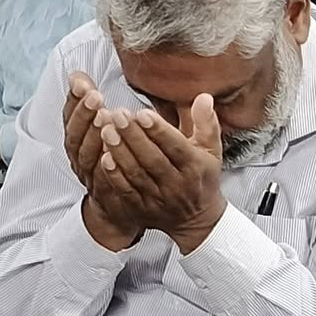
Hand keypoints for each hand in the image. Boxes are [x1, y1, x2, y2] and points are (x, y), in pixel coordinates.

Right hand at [63, 72, 142, 250]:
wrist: (118, 207)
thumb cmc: (110, 160)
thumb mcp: (98, 128)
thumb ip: (89, 103)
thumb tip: (77, 73)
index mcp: (76, 142)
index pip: (68, 119)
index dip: (73, 101)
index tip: (82, 82)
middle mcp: (79, 160)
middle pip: (74, 137)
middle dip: (82, 115)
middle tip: (95, 96)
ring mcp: (90, 179)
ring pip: (87, 158)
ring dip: (94, 137)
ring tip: (105, 117)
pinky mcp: (105, 196)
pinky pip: (103, 182)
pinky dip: (105, 168)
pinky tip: (112, 153)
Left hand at [96, 96, 226, 250]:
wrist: (196, 218)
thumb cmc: (201, 177)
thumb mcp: (211, 149)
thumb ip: (206, 122)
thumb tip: (204, 97)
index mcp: (194, 167)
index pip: (176, 147)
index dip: (159, 130)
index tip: (143, 113)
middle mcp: (177, 184)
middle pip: (152, 159)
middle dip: (134, 136)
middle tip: (117, 114)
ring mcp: (158, 199)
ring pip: (136, 174)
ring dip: (120, 151)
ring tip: (106, 130)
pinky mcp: (142, 209)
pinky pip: (125, 191)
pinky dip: (114, 175)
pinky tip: (103, 156)